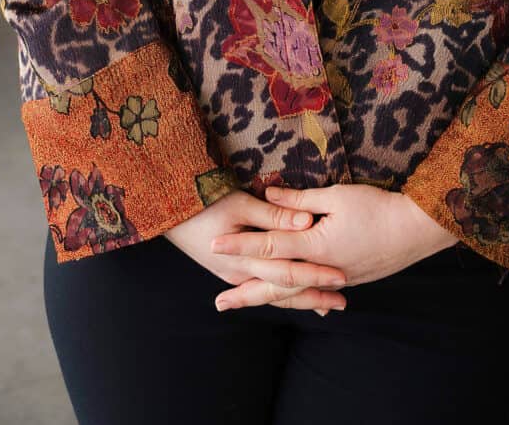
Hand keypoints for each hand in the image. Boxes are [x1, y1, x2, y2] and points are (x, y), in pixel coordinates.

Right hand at [163, 191, 348, 313]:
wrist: (166, 209)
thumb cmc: (201, 202)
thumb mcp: (239, 204)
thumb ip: (275, 216)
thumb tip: (308, 221)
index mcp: (243, 261)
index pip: (288, 273)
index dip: (316, 275)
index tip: (342, 276)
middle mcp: (239, 274)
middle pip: (283, 291)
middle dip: (313, 297)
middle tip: (342, 302)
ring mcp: (233, 275)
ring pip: (273, 293)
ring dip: (300, 300)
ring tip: (327, 306)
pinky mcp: (231, 269)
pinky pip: (262, 286)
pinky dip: (282, 294)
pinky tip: (296, 297)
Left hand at [210, 184, 458, 299]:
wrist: (416, 231)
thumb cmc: (378, 208)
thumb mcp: (337, 196)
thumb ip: (299, 201)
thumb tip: (268, 195)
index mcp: (315, 245)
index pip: (268, 245)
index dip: (239, 245)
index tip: (213, 246)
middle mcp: (321, 269)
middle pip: (275, 284)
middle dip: (245, 292)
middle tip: (218, 302)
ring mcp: (335, 278)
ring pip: (293, 293)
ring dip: (265, 298)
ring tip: (243, 304)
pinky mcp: (347, 280)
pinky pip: (313, 294)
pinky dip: (295, 300)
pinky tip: (288, 303)